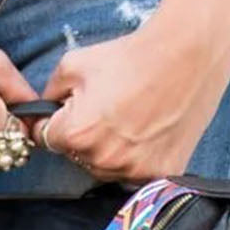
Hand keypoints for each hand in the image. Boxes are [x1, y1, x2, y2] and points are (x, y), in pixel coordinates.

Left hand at [38, 0, 229, 182]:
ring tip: (129, 119)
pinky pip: (135, 173)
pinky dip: (137, 158)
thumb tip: (42, 112)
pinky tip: (147, 132)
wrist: (187, 56)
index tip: (73, 110)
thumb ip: (48, 94)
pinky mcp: (161, 173)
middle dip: (83, 136)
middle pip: (77, 157)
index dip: (56, 121)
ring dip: (109, 151)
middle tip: (107, 109)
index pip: (47, 139)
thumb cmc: (130, 57)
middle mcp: (103, 160)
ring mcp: (133, 170)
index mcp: (77, 134)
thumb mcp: (73, 64)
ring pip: (106, 168)